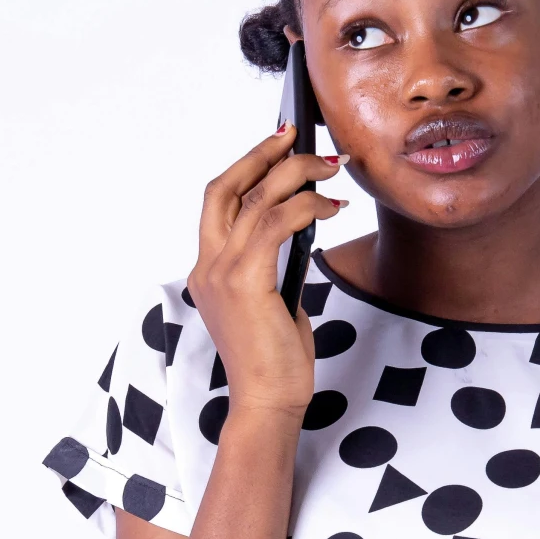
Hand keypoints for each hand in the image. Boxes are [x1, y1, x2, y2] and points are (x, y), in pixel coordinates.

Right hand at [186, 122, 345, 420]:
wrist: (267, 401)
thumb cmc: (274, 358)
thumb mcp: (272, 299)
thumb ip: (273, 261)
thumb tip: (299, 222)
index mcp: (208, 269)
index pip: (220, 200)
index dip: (247, 165)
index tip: (278, 143)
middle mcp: (207, 265)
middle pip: (226, 187)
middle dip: (263, 154)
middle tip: (298, 137)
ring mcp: (222, 273)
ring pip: (257, 199)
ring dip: (298, 175)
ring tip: (331, 169)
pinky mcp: (246, 282)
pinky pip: (276, 223)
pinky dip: (307, 206)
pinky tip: (332, 208)